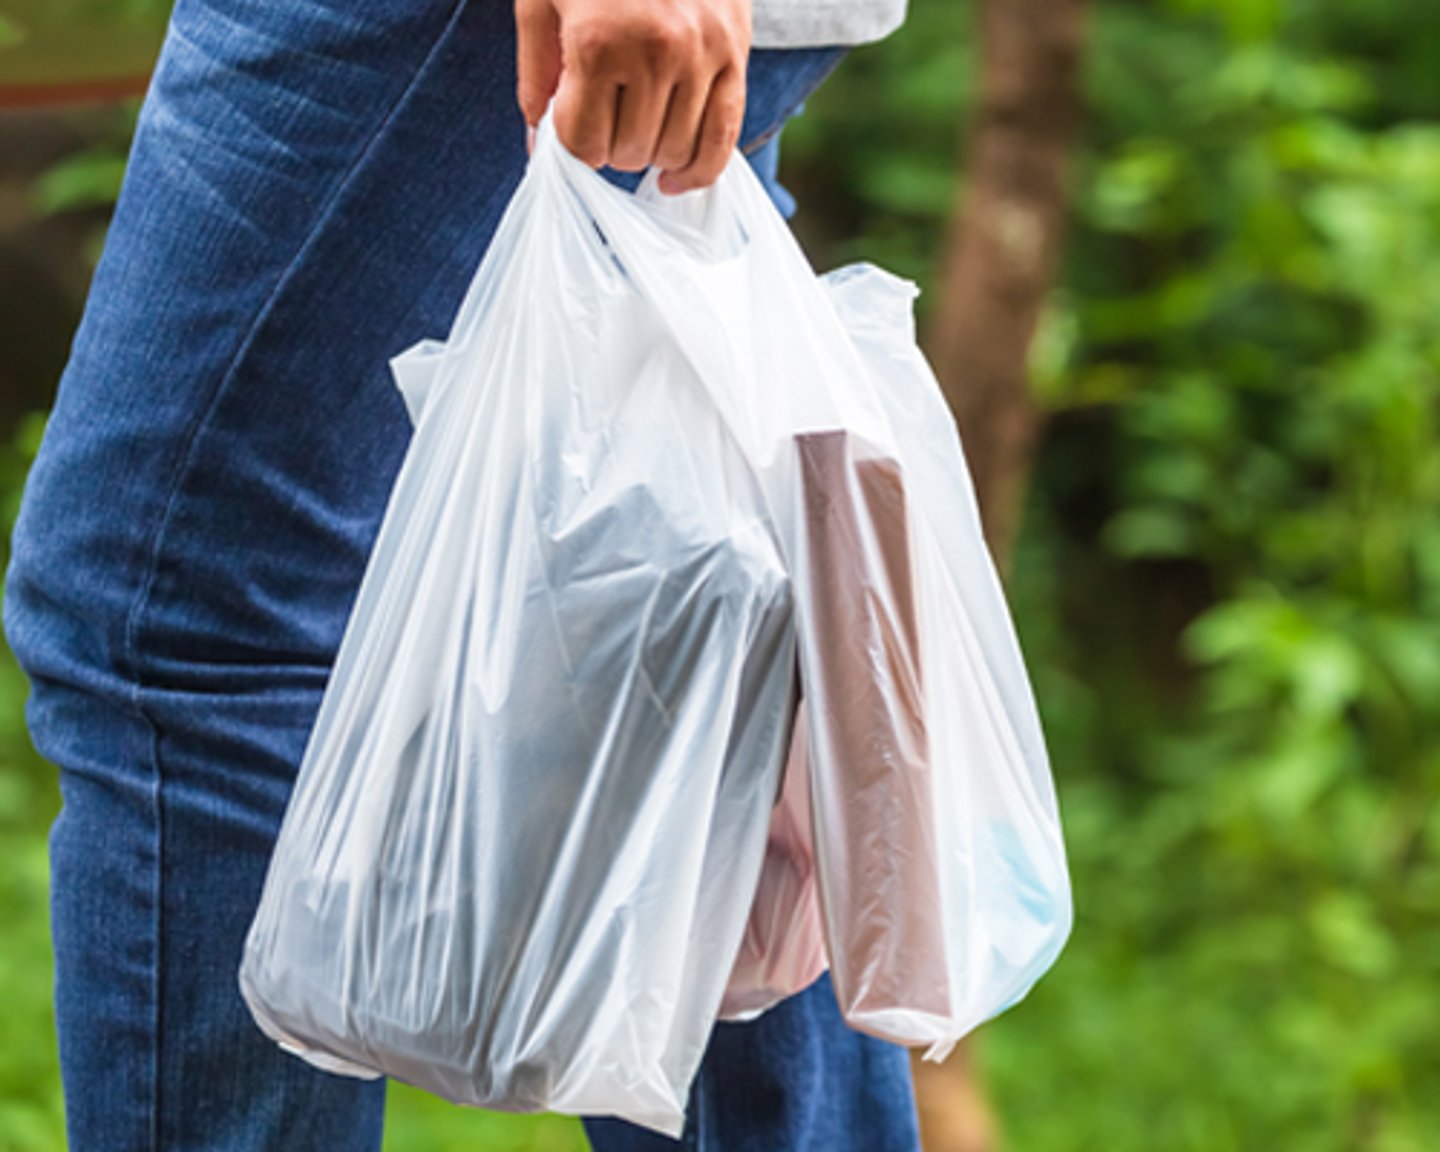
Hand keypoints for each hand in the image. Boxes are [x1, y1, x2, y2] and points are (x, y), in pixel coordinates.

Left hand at [516, 0, 750, 193]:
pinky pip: (723, 139)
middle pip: (628, 153)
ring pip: (672, 151)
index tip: (570, 119)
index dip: (571, 142)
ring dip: (648, 150)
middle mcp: (657, 53)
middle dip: (608, 143)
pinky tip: (673, 179)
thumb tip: (539, 149)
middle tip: (604, 109)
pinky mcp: (736, 54)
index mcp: (600, 42)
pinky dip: (698, 171)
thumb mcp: (540, 1)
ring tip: (636, 119)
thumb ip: (536, 77)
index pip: (583, 144)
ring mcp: (703, 56)